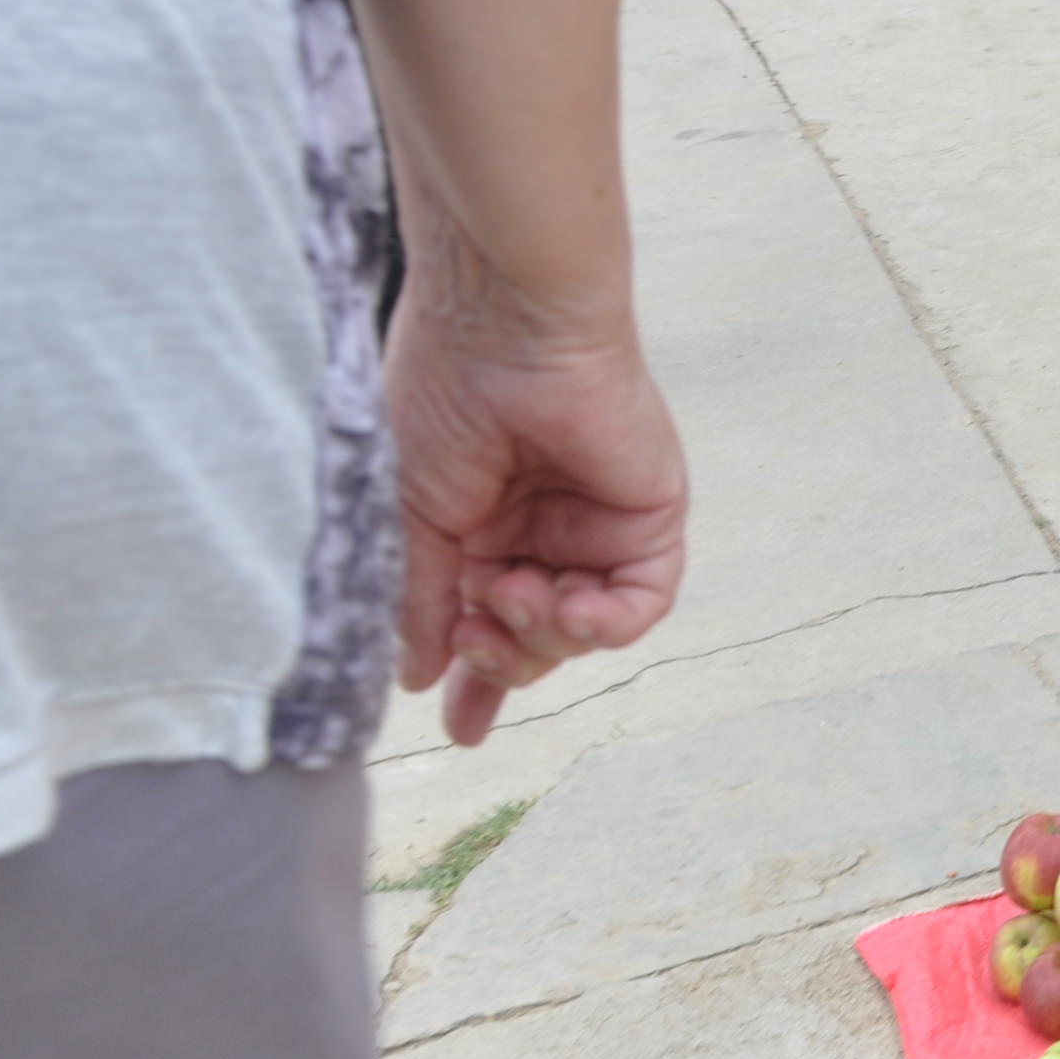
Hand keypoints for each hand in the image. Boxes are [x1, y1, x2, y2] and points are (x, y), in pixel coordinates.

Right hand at [386, 272, 687, 747]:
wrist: (499, 327)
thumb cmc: (441, 395)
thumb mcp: (410, 515)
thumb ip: (421, 599)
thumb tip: (414, 675)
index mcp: (479, 530)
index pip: (484, 625)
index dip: (475, 682)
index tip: (459, 731)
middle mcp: (541, 532)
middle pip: (537, 641)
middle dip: (502, 659)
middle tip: (471, 637)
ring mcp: (596, 525)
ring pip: (584, 631)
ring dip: (542, 637)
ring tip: (509, 595)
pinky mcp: (649, 513)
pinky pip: (642, 602)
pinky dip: (605, 623)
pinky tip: (568, 607)